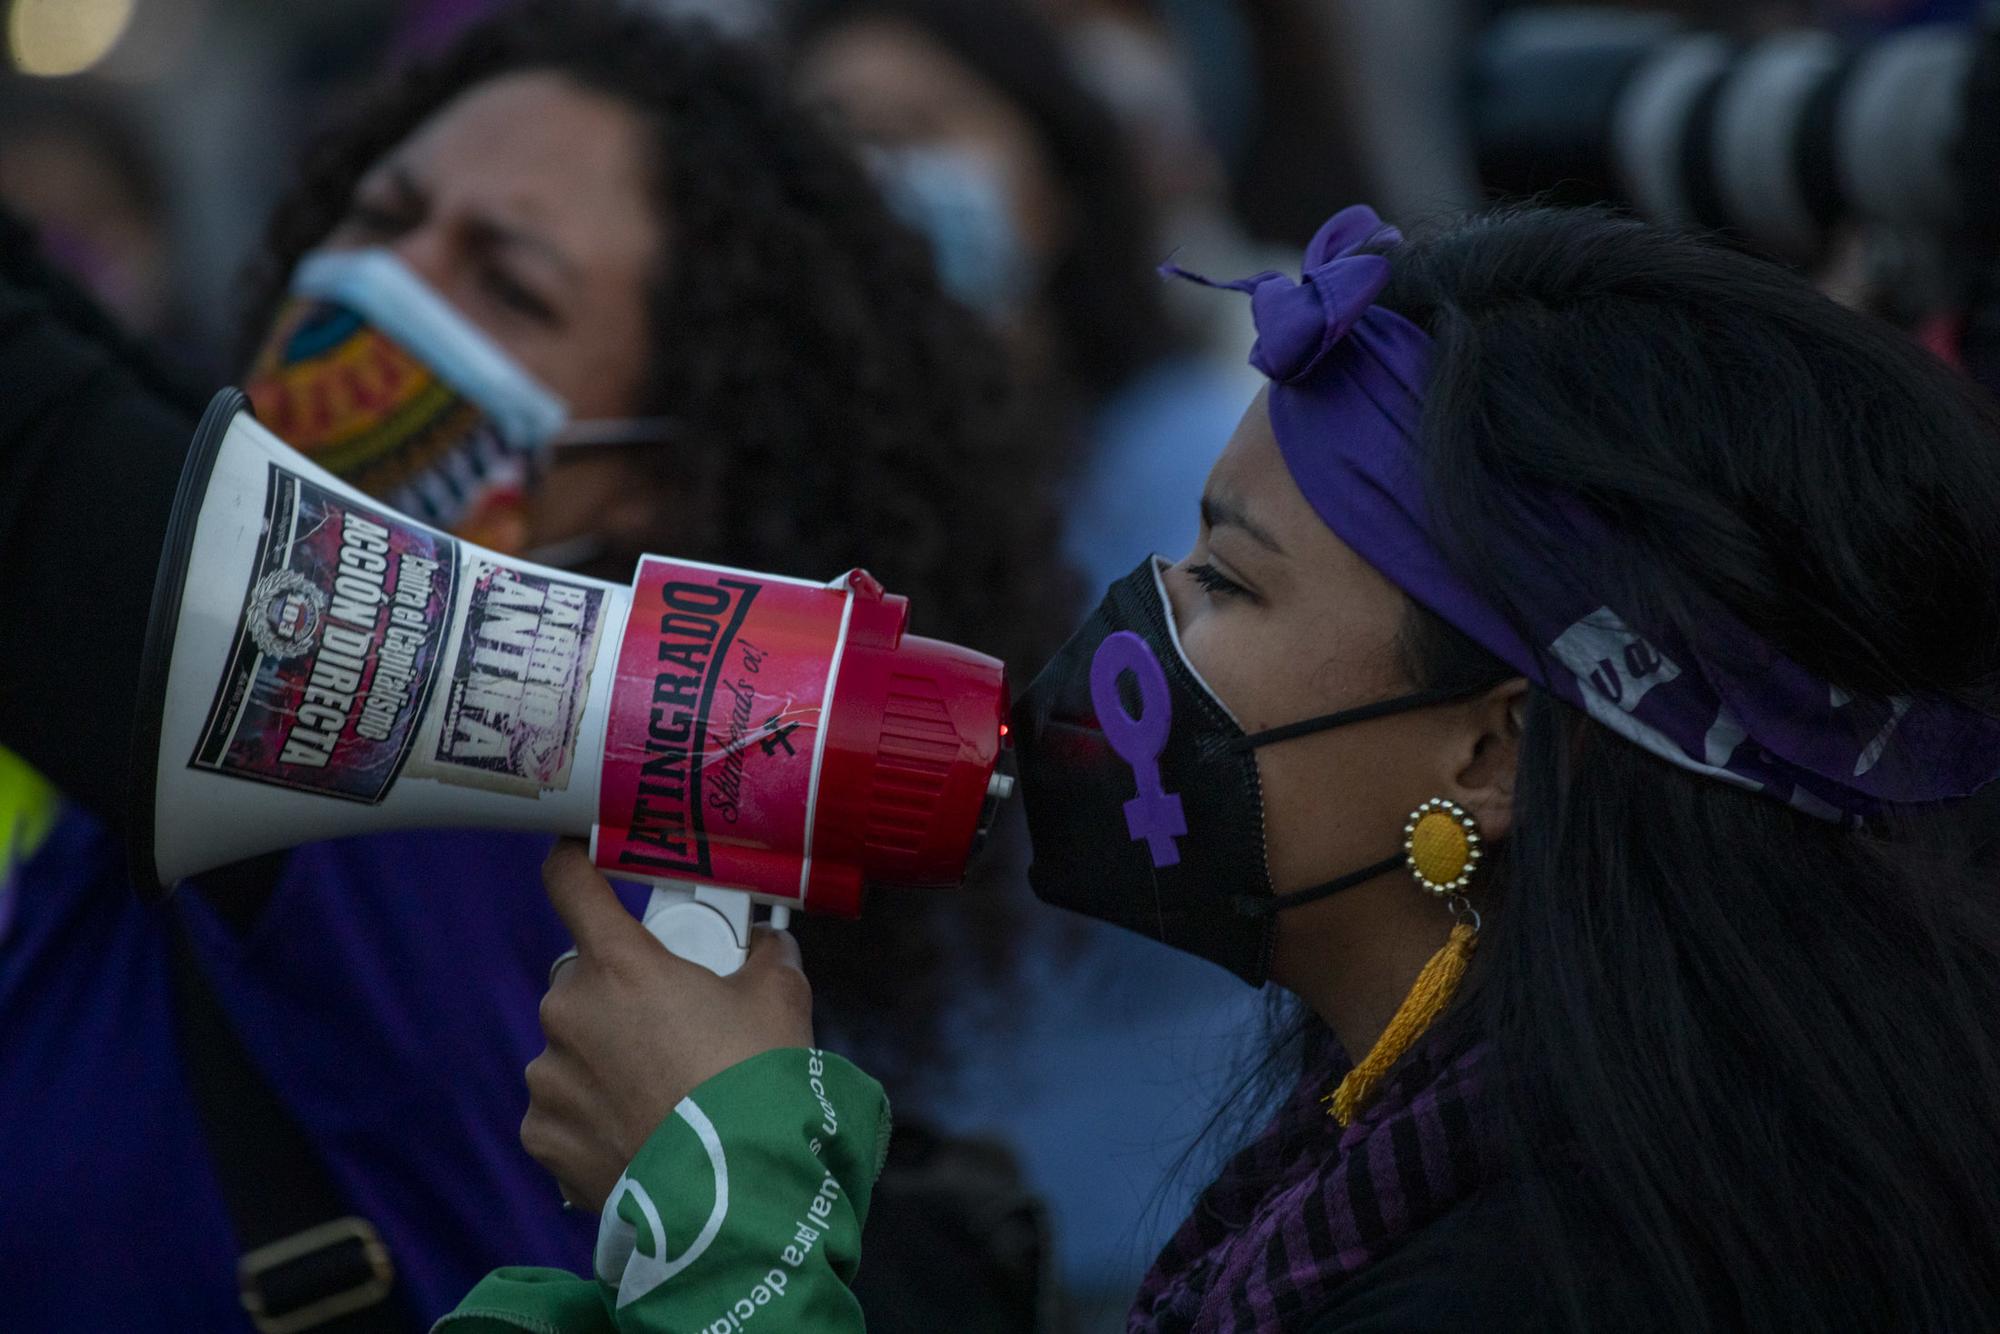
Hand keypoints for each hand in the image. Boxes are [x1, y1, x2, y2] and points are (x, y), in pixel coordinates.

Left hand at [521, 840, 813, 1211]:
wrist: (730, 1195)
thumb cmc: (753, 1085)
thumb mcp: (781, 1002)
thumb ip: (768, 958)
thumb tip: (769, 944)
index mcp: (621, 964)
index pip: (570, 886)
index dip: (572, 863)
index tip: (575, 855)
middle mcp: (569, 1012)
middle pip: (584, 980)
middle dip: (620, 995)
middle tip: (672, 1023)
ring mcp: (548, 1077)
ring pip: (572, 1047)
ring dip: (604, 1059)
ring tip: (661, 1093)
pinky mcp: (542, 1136)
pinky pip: (561, 1110)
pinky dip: (591, 1115)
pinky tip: (637, 1132)